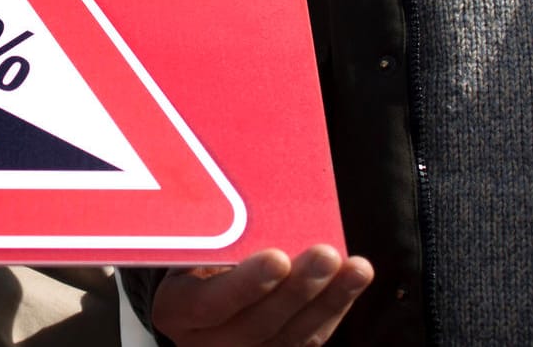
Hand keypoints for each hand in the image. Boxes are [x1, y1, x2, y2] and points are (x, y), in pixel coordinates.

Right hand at [150, 245, 372, 346]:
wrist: (197, 284)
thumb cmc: (193, 249)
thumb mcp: (185, 241)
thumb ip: (208, 232)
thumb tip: (246, 199)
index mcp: (176, 309)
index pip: (210, 304)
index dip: (246, 285)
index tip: (277, 257)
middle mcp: (208, 342)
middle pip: (258, 324)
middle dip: (298, 289)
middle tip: (326, 256)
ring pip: (292, 336)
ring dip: (329, 299)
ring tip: (356, 268)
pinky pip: (309, 337)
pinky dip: (336, 306)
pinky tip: (354, 279)